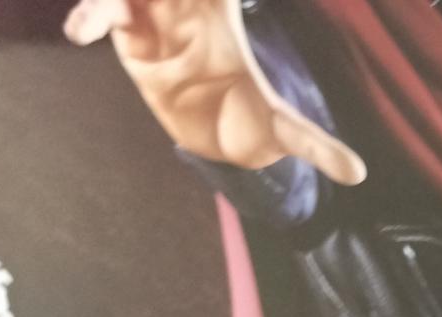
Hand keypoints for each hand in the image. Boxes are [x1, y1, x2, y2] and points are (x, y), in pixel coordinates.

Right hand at [64, 0, 366, 184]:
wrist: (212, 127)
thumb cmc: (248, 116)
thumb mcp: (282, 129)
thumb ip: (315, 144)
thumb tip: (359, 174)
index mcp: (222, 19)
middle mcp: (187, 10)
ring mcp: (156, 18)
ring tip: (107, 16)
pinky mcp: (128, 34)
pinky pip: (105, 10)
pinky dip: (94, 13)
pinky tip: (83, 34)